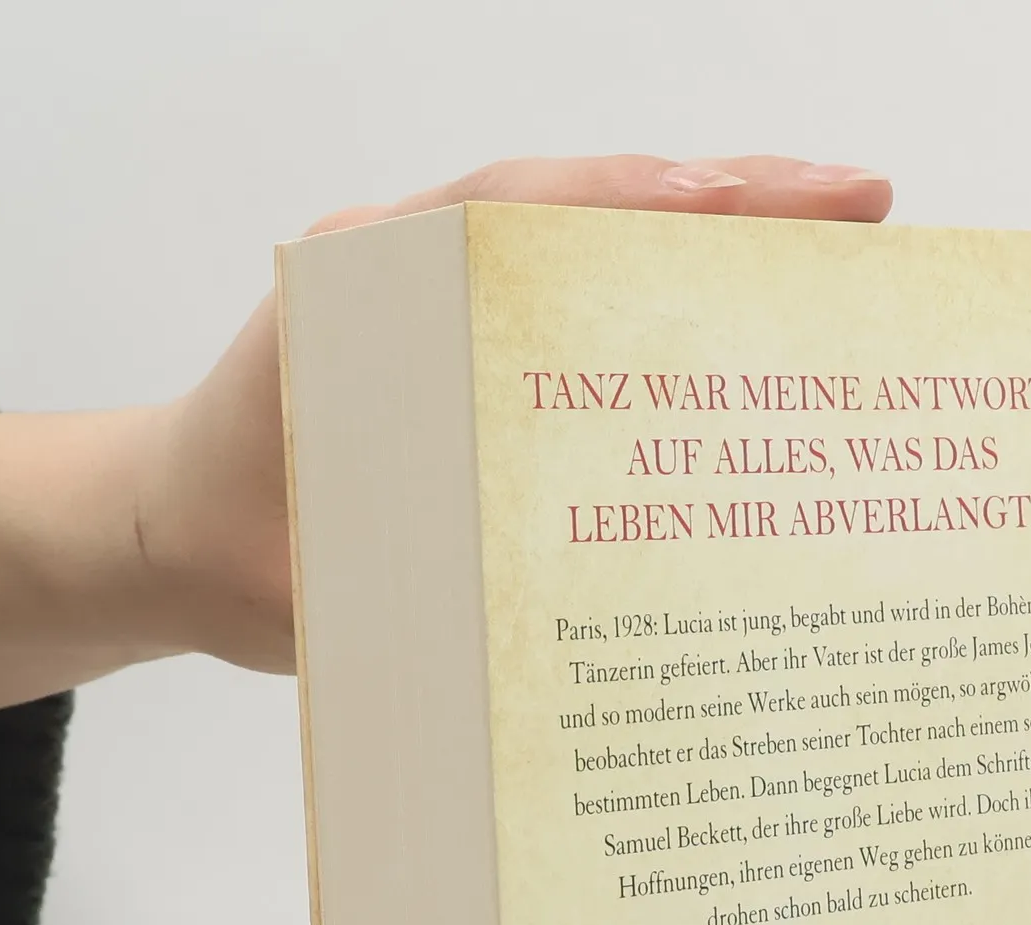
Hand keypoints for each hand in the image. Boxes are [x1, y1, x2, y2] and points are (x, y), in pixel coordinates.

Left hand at [137, 154, 893, 676]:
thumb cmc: (227, 550)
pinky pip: (587, 310)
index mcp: (368, 298)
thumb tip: (528, 617)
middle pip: (588, 212)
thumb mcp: (300, 573)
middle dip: (730, 202)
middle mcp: (418, 278)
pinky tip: (760, 327)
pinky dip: (676, 306)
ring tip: (842, 239)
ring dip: (721, 245)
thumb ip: (391, 578)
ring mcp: (454, 308)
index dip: (636, 209)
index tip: (741, 204)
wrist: (173, 538)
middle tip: (858, 204)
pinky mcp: (480, 355)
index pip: (518, 219)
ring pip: (601, 252)